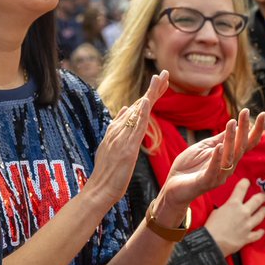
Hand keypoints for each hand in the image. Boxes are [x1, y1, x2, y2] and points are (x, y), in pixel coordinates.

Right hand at [85, 72, 170, 209]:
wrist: (98, 190)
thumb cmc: (106, 174)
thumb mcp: (112, 147)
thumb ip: (117, 129)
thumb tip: (124, 109)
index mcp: (116, 130)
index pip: (135, 109)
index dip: (148, 96)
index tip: (160, 84)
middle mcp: (118, 130)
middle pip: (138, 105)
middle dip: (153, 89)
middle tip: (166, 74)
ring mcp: (121, 138)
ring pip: (138, 112)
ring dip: (150, 94)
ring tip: (161, 79)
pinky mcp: (126, 148)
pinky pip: (135, 128)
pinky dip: (141, 113)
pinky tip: (148, 101)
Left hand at [155, 109, 264, 224]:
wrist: (173, 185)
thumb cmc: (189, 167)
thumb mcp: (205, 148)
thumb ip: (220, 139)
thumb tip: (235, 124)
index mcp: (228, 158)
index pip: (246, 143)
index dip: (256, 130)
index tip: (264, 114)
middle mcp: (227, 167)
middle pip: (241, 148)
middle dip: (244, 129)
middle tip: (246, 112)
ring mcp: (218, 176)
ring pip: (230, 157)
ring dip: (231, 139)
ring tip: (232, 123)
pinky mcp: (205, 182)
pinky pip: (213, 169)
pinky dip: (217, 158)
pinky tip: (219, 147)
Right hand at [203, 179, 264, 256]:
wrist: (212, 243)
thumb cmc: (210, 227)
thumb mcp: (216, 211)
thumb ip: (226, 208)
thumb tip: (229, 208)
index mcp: (233, 204)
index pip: (242, 188)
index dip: (245, 183)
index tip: (247, 182)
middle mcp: (243, 212)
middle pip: (257, 200)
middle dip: (261, 196)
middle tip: (263, 195)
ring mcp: (247, 225)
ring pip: (261, 215)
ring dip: (263, 211)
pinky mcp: (248, 237)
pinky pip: (258, 234)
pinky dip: (260, 232)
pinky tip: (261, 230)